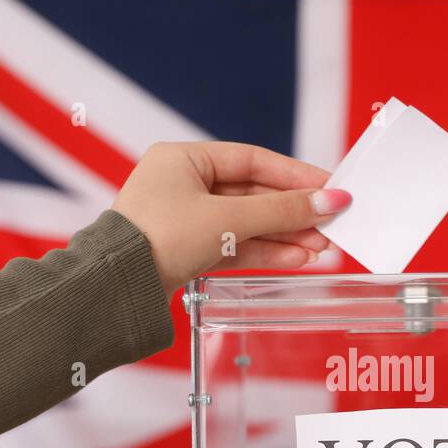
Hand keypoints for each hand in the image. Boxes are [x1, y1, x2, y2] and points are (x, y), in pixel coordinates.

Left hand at [111, 141, 350, 293]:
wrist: (117, 287)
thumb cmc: (157, 237)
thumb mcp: (228, 218)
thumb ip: (282, 211)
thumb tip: (329, 201)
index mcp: (184, 160)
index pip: (253, 161)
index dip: (296, 176)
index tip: (330, 188)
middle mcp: (184, 186)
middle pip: (254, 195)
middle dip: (293, 213)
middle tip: (330, 224)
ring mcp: (186, 221)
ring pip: (248, 224)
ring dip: (285, 236)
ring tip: (320, 248)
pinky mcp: (188, 251)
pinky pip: (236, 246)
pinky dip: (265, 252)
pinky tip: (296, 258)